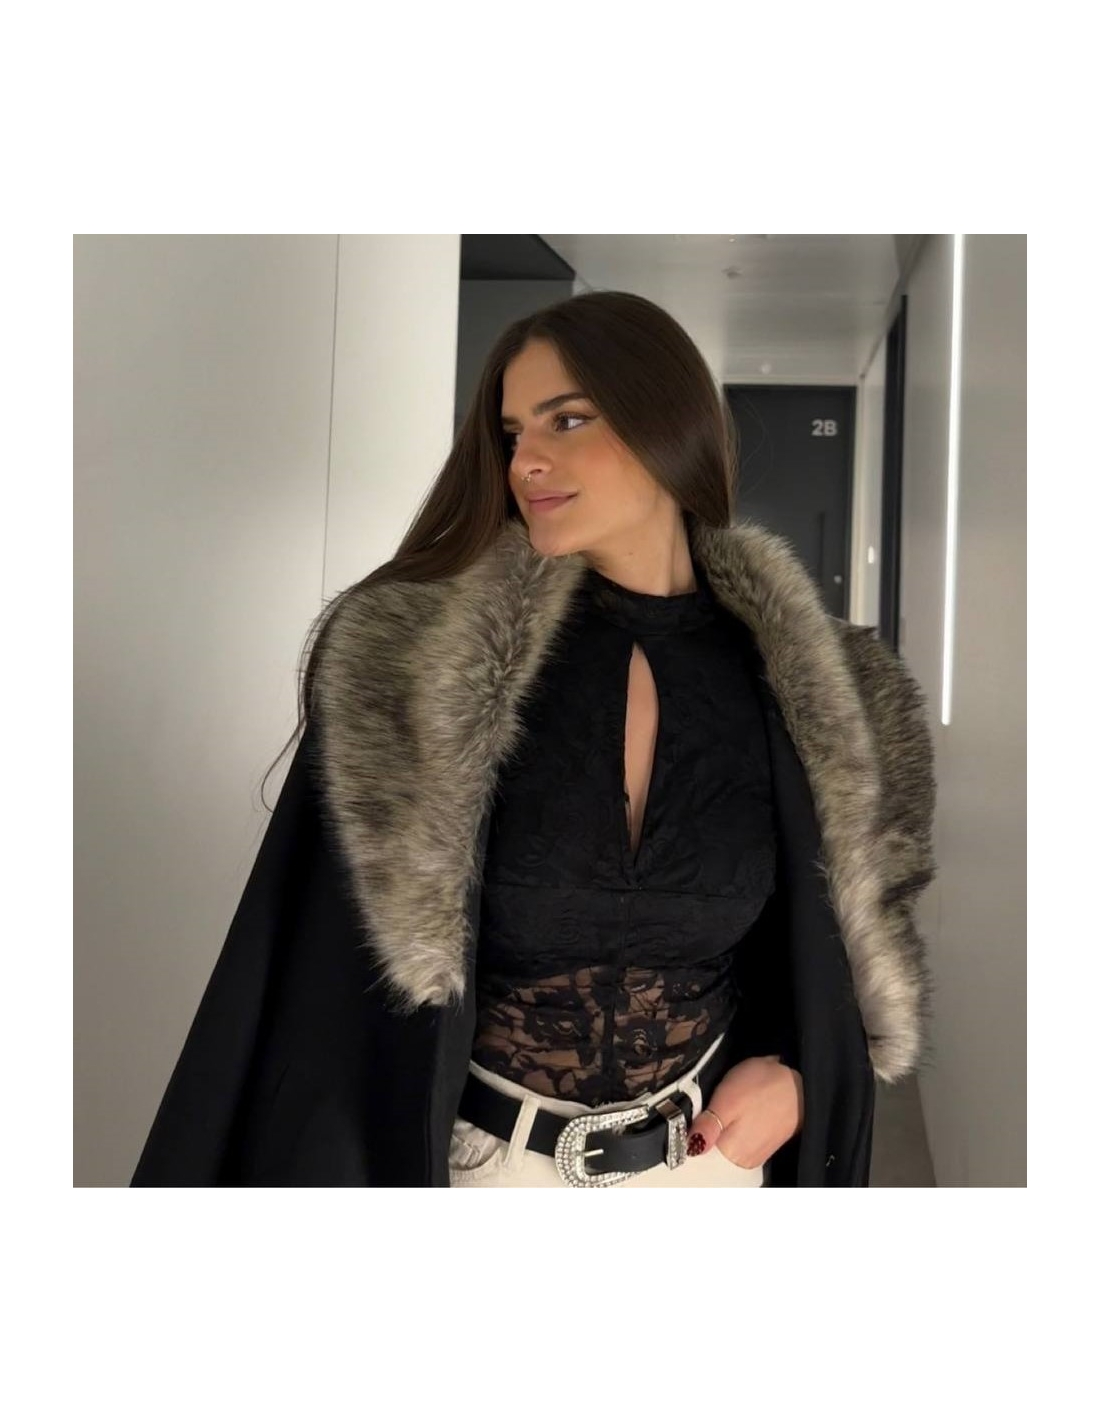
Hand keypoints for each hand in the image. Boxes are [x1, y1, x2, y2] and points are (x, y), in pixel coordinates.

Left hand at [689, 1055, 803, 1168]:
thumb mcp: (727, 1099)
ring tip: (707, 1117)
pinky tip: (723, 1120)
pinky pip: (732, 1147)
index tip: (677, 1134)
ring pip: (719, 1153)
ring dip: (710, 1138)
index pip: (697, 1165)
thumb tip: (688, 1149)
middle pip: (707, 1160)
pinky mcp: (757, 1147)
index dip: (684, 1149)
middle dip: (696, 1143)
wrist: (798, 1083)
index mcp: (731, 1155)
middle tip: (691, 1121)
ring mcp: (751, 1156)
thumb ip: (707, 1126)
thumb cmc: (762, 1086)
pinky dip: (724, 1135)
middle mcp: (741, 1163)